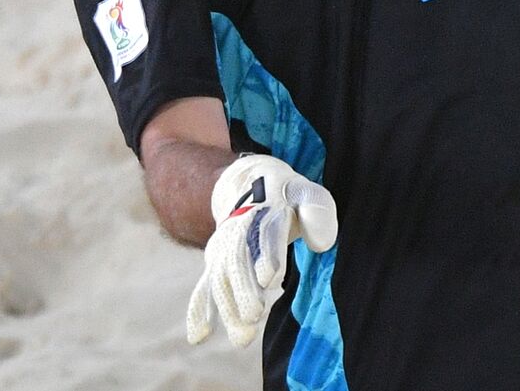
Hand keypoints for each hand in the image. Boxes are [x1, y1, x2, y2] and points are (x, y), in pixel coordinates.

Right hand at [185, 154, 337, 347]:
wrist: (247, 182)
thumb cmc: (286, 195)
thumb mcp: (306, 192)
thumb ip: (317, 212)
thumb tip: (321, 245)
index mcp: (267, 208)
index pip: (266, 233)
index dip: (267, 254)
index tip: (269, 278)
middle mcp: (240, 229)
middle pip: (238, 259)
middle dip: (244, 288)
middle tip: (254, 315)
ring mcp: (224, 246)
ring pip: (222, 277)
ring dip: (228, 307)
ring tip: (242, 337)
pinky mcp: (215, 261)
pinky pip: (204, 286)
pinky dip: (199, 309)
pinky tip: (198, 336)